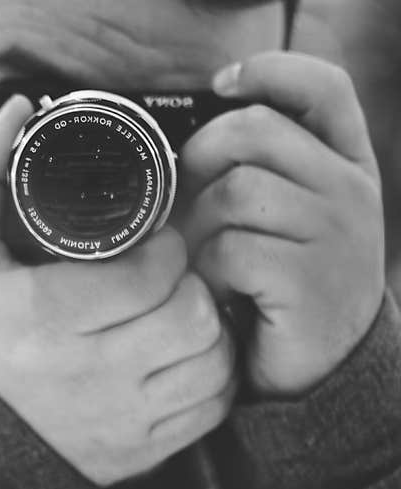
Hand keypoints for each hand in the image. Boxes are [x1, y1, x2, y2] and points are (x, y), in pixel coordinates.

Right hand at [0, 95, 236, 486]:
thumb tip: (16, 109)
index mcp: (46, 318)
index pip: (150, 274)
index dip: (166, 246)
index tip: (155, 240)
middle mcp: (89, 375)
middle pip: (191, 315)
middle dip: (189, 283)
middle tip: (169, 274)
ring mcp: (120, 419)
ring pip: (212, 360)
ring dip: (208, 326)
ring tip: (178, 310)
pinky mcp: (139, 451)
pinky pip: (211, 407)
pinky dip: (211, 375)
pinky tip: (184, 356)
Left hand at [178, 52, 385, 397]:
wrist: (320, 370)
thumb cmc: (286, 286)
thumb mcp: (285, 220)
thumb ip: (259, 174)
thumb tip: (186, 148)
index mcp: (345, 166)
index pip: (322, 88)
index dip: (269, 71)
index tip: (222, 84)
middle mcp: (348, 190)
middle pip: (252, 132)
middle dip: (200, 162)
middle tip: (193, 207)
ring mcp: (334, 234)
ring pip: (233, 191)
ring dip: (199, 228)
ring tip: (206, 261)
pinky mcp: (308, 280)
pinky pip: (230, 250)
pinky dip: (209, 273)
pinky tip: (220, 292)